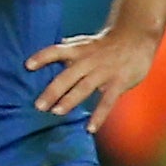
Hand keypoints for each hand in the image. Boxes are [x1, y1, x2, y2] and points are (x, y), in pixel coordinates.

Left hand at [26, 27, 159, 133]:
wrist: (137, 36)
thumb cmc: (106, 43)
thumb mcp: (85, 42)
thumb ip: (68, 49)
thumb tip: (49, 54)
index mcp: (78, 50)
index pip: (56, 51)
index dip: (42, 57)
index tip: (27, 65)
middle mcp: (89, 61)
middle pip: (67, 75)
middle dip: (52, 91)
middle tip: (39, 105)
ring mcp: (104, 72)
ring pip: (84, 88)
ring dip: (70, 101)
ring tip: (56, 113)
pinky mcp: (119, 82)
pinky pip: (107, 101)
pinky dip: (99, 116)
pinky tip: (90, 129)